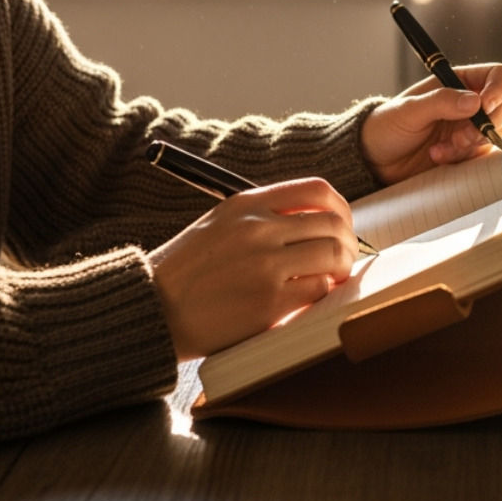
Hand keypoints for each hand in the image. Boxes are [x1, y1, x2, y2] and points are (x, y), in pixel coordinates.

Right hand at [147, 179, 356, 360]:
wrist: (153, 309)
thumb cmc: (188, 271)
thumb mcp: (221, 224)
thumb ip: (265, 216)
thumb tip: (319, 220)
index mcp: (247, 204)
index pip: (317, 190)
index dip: (340, 208)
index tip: (342, 224)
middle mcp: (258, 228)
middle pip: (333, 223)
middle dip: (348, 241)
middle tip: (343, 257)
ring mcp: (265, 265)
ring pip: (333, 254)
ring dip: (341, 268)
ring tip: (330, 277)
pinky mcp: (269, 302)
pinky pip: (318, 289)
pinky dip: (322, 292)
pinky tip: (309, 296)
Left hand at [360, 63, 501, 184]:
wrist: (375, 160)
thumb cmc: (387, 126)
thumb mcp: (409, 110)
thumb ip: (441, 101)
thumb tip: (475, 101)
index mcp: (457, 83)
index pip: (497, 76)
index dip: (499, 89)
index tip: (485, 106)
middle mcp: (469, 104)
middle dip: (486, 124)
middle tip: (459, 137)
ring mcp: (470, 129)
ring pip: (494, 134)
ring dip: (469, 145)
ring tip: (438, 151)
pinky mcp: (468, 153)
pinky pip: (483, 155)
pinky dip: (464, 159)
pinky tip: (439, 158)